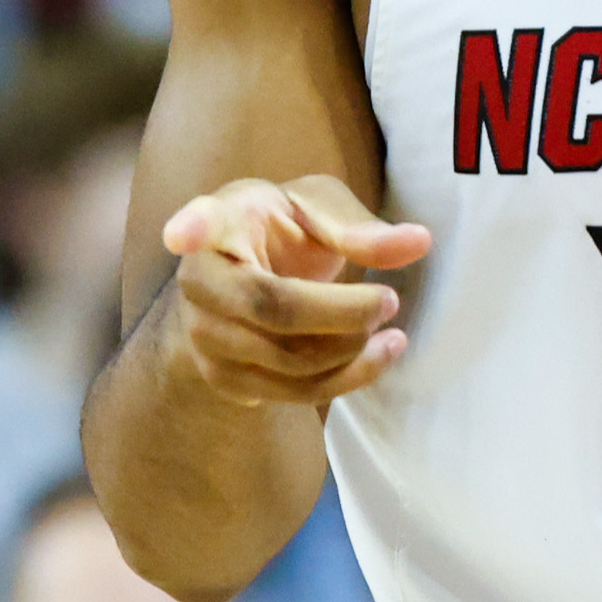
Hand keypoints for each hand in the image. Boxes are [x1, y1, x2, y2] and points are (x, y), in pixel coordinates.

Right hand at [155, 177, 431, 407]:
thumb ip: (360, 228)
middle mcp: (200, 280)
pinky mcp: (225, 378)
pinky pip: (292, 391)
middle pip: (271, 307)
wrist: (244, 284)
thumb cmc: (284, 233)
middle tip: (389, 300)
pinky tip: (378, 355)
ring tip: (391, 332)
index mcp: (221, 221)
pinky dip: (345, 378)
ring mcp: (205, 336)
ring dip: (351, 351)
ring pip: (286, 358)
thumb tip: (419, 242)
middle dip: (342, 312)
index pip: (201, 222)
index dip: (191, 227)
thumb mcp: (318, 210)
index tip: (181, 234)